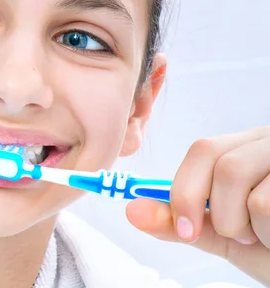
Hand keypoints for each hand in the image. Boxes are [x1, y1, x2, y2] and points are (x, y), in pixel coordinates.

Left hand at [126, 126, 269, 284]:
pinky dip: (268, 234)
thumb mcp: (226, 237)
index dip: (181, 188)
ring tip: (266, 236)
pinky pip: (264, 203)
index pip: (201, 150)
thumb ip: (183, 223)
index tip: (179, 226)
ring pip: (235, 177)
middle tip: (233, 235)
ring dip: (242, 225)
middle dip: (210, 207)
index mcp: (248, 150)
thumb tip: (132, 211)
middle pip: (213, 158)